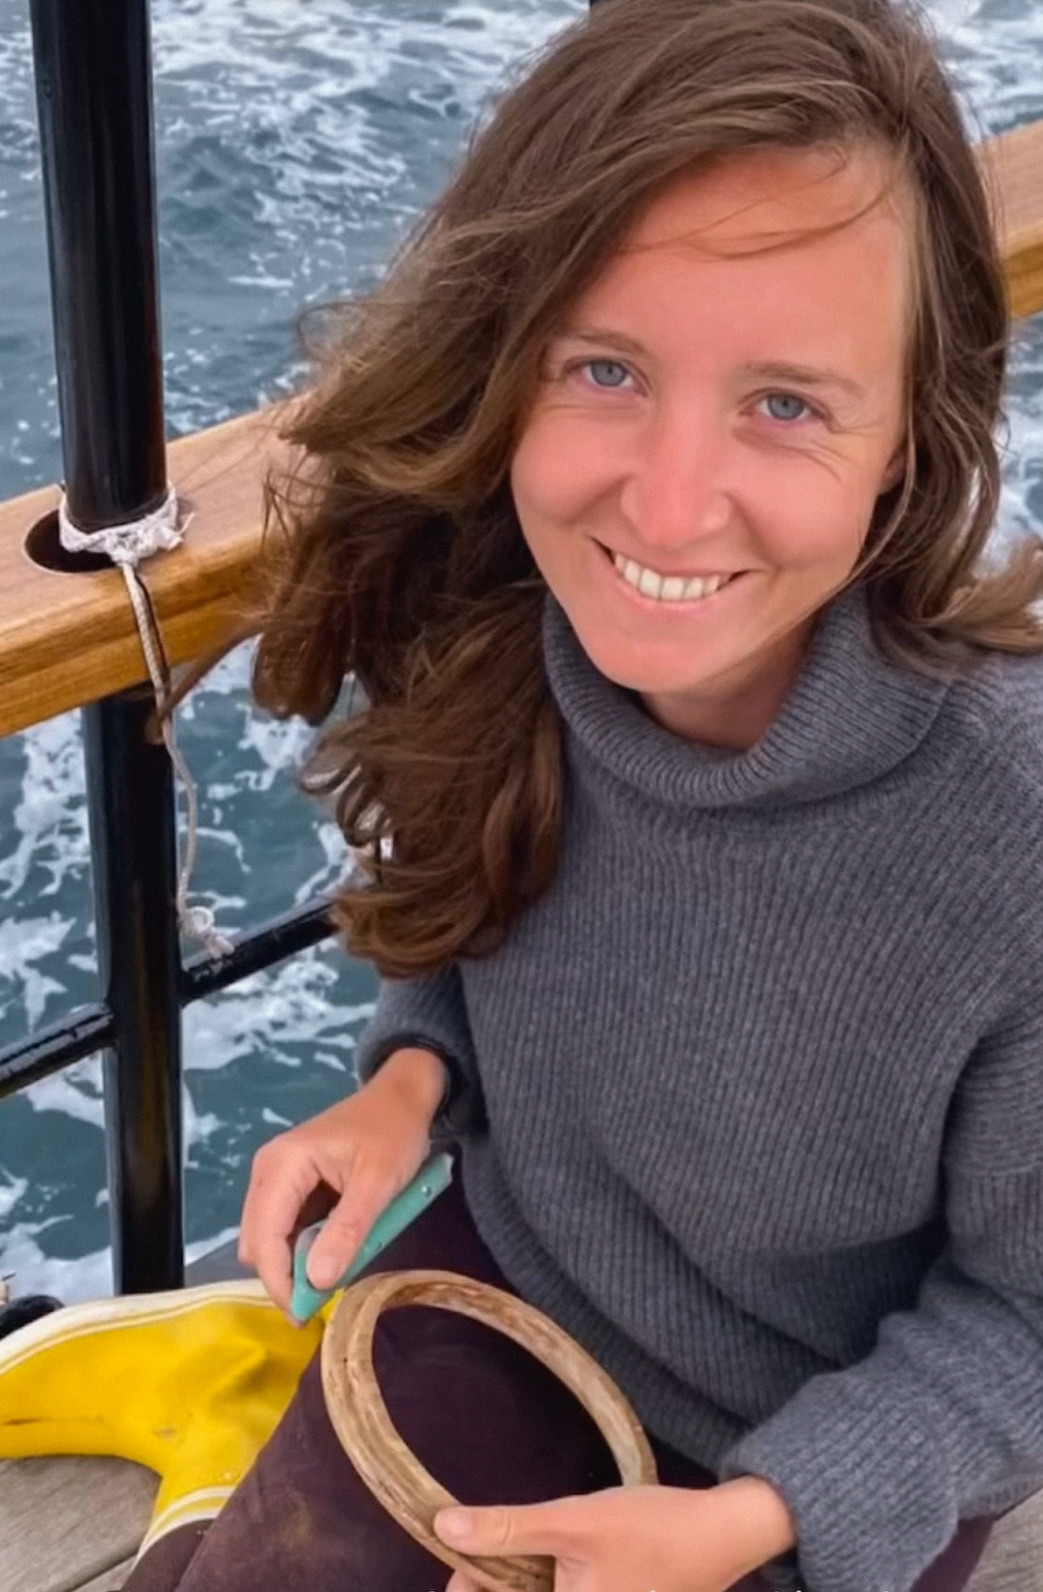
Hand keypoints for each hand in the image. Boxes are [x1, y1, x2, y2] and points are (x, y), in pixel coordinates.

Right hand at [237, 1046, 446, 1316]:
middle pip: (258, 1241)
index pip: (264, 1238)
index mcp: (282, 1165)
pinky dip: (304, 1247)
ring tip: (330, 1280)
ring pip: (270, 1238)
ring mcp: (277, 1177)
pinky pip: (287, 1228)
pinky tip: (331, 1255)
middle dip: (283, 1276)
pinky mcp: (292, 1184)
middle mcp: (268, 1170)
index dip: (279, 1282)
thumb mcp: (379, 1183)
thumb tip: (316, 1281)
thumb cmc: (394, 1132)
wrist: (404, 1095)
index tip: (305, 1316)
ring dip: (294, 1264)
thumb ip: (348, 1230)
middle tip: (319, 1304)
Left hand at [435, 1477, 795, 1591]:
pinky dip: (546, 1581)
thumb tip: (442, 1527)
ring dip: (520, 1579)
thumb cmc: (650, 1530)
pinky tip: (552, 1557)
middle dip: (493, 1580)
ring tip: (519, 1548)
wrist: (720, 1535)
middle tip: (490, 1544)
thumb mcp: (572, 1522)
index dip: (468, 1587)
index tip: (459, 1555)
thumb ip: (507, 1529)